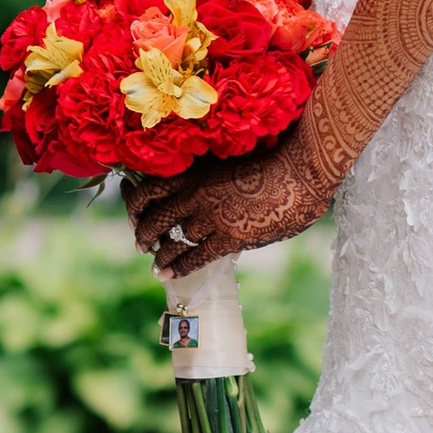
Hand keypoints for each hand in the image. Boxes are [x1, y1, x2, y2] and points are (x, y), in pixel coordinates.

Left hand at [125, 125, 333, 278]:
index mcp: (196, 172)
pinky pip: (198, 257)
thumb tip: (208, 183)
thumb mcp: (234, 160)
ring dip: (161, 256)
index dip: (135, 200)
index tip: (131, 208)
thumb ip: (215, 174)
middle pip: (156, 218)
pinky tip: (171, 274)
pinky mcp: (231, 237)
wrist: (301, 171)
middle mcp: (197, 195)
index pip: (150, 188)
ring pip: (174, 241)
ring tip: (155, 266)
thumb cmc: (275, 158)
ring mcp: (212, 218)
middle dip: (143, 233)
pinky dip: (181, 267)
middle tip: (139, 243)